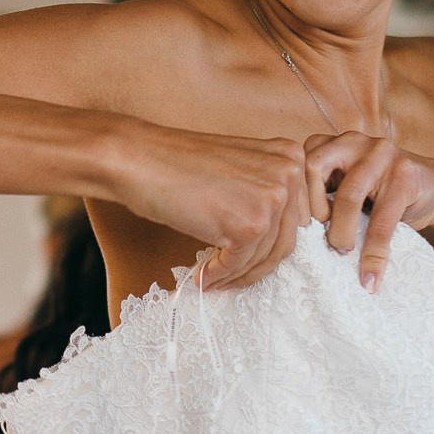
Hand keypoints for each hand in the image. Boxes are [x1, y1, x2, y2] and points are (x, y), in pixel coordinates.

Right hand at [111, 121, 314, 291]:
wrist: (141, 160)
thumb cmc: (179, 164)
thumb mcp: (240, 168)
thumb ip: (264, 192)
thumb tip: (272, 238)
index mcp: (290, 156)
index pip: (293, 215)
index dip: (269, 243)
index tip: (250, 259)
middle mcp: (288, 174)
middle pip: (283, 239)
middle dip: (256, 265)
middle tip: (232, 276)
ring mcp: (271, 200)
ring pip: (262, 257)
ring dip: (237, 274)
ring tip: (213, 278)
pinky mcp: (249, 225)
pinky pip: (239, 264)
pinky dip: (220, 275)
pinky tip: (203, 277)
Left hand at [301, 132, 433, 291]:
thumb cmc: (380, 195)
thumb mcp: (344, 189)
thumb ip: (319, 198)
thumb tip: (285, 236)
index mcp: (331, 143)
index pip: (297, 165)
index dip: (294, 201)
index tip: (294, 232)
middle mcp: (353, 141)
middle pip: (314, 169)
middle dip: (311, 210)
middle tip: (316, 239)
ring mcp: (382, 153)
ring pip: (347, 195)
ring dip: (340, 233)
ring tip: (342, 252)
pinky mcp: (406, 174)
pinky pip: (382, 220)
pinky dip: (373, 253)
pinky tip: (370, 277)